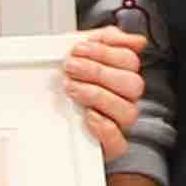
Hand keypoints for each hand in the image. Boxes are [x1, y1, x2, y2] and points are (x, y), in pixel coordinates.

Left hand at [60, 25, 143, 165]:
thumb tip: (137, 40)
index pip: (129, 60)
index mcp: (123, 75)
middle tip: (71, 66)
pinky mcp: (110, 145)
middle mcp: (126, 99)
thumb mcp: (85, 53)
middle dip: (98, 71)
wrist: (49, 110)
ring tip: (72, 88)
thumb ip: (108, 40)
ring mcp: (120, 123)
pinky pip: (119, 142)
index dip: (104, 52)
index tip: (78, 49)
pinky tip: (87, 114)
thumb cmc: (71, 81)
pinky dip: (104, 127)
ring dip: (97, 96)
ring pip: (128, 111)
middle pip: (132, 84)